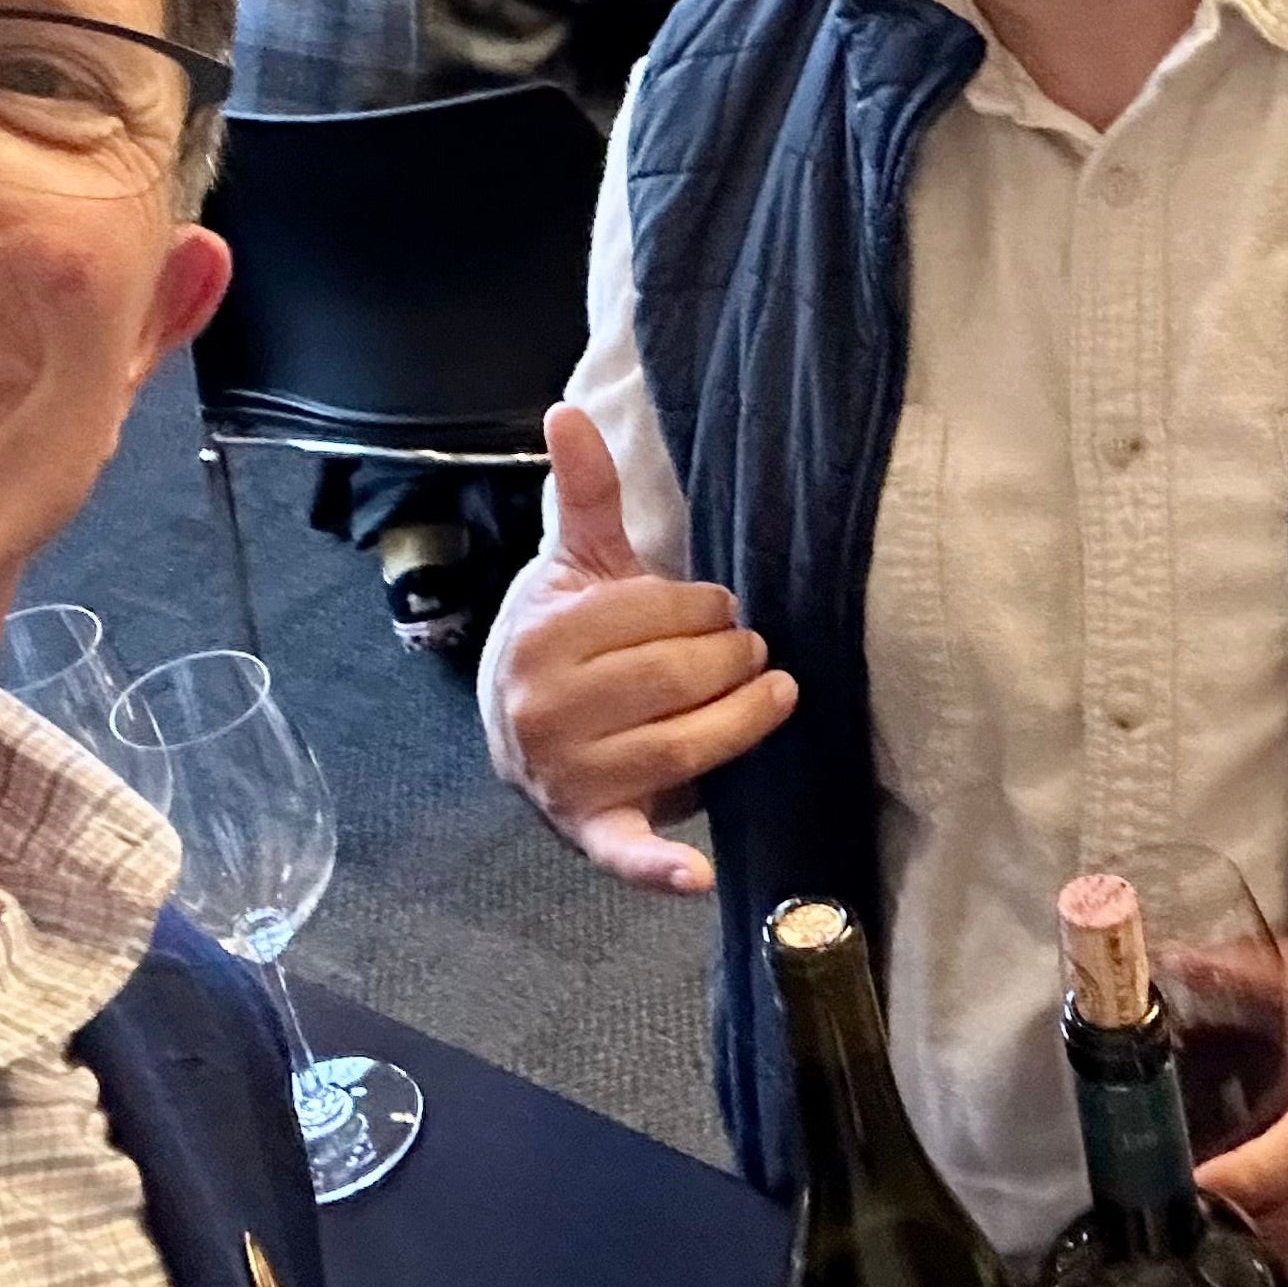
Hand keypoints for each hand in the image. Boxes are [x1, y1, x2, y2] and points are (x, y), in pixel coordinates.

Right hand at [480, 406, 797, 893]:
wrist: (515, 725)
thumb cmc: (563, 638)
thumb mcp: (573, 563)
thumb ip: (582, 492)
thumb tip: (565, 410)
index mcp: (543, 637)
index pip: (659, 616)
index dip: (705, 608)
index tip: (721, 608)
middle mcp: (545, 711)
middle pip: (679, 681)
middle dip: (731, 661)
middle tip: (752, 650)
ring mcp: (567, 777)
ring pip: (684, 750)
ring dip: (741, 725)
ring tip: (772, 696)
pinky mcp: (592, 832)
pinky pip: (628, 854)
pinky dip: (660, 869)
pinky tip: (698, 876)